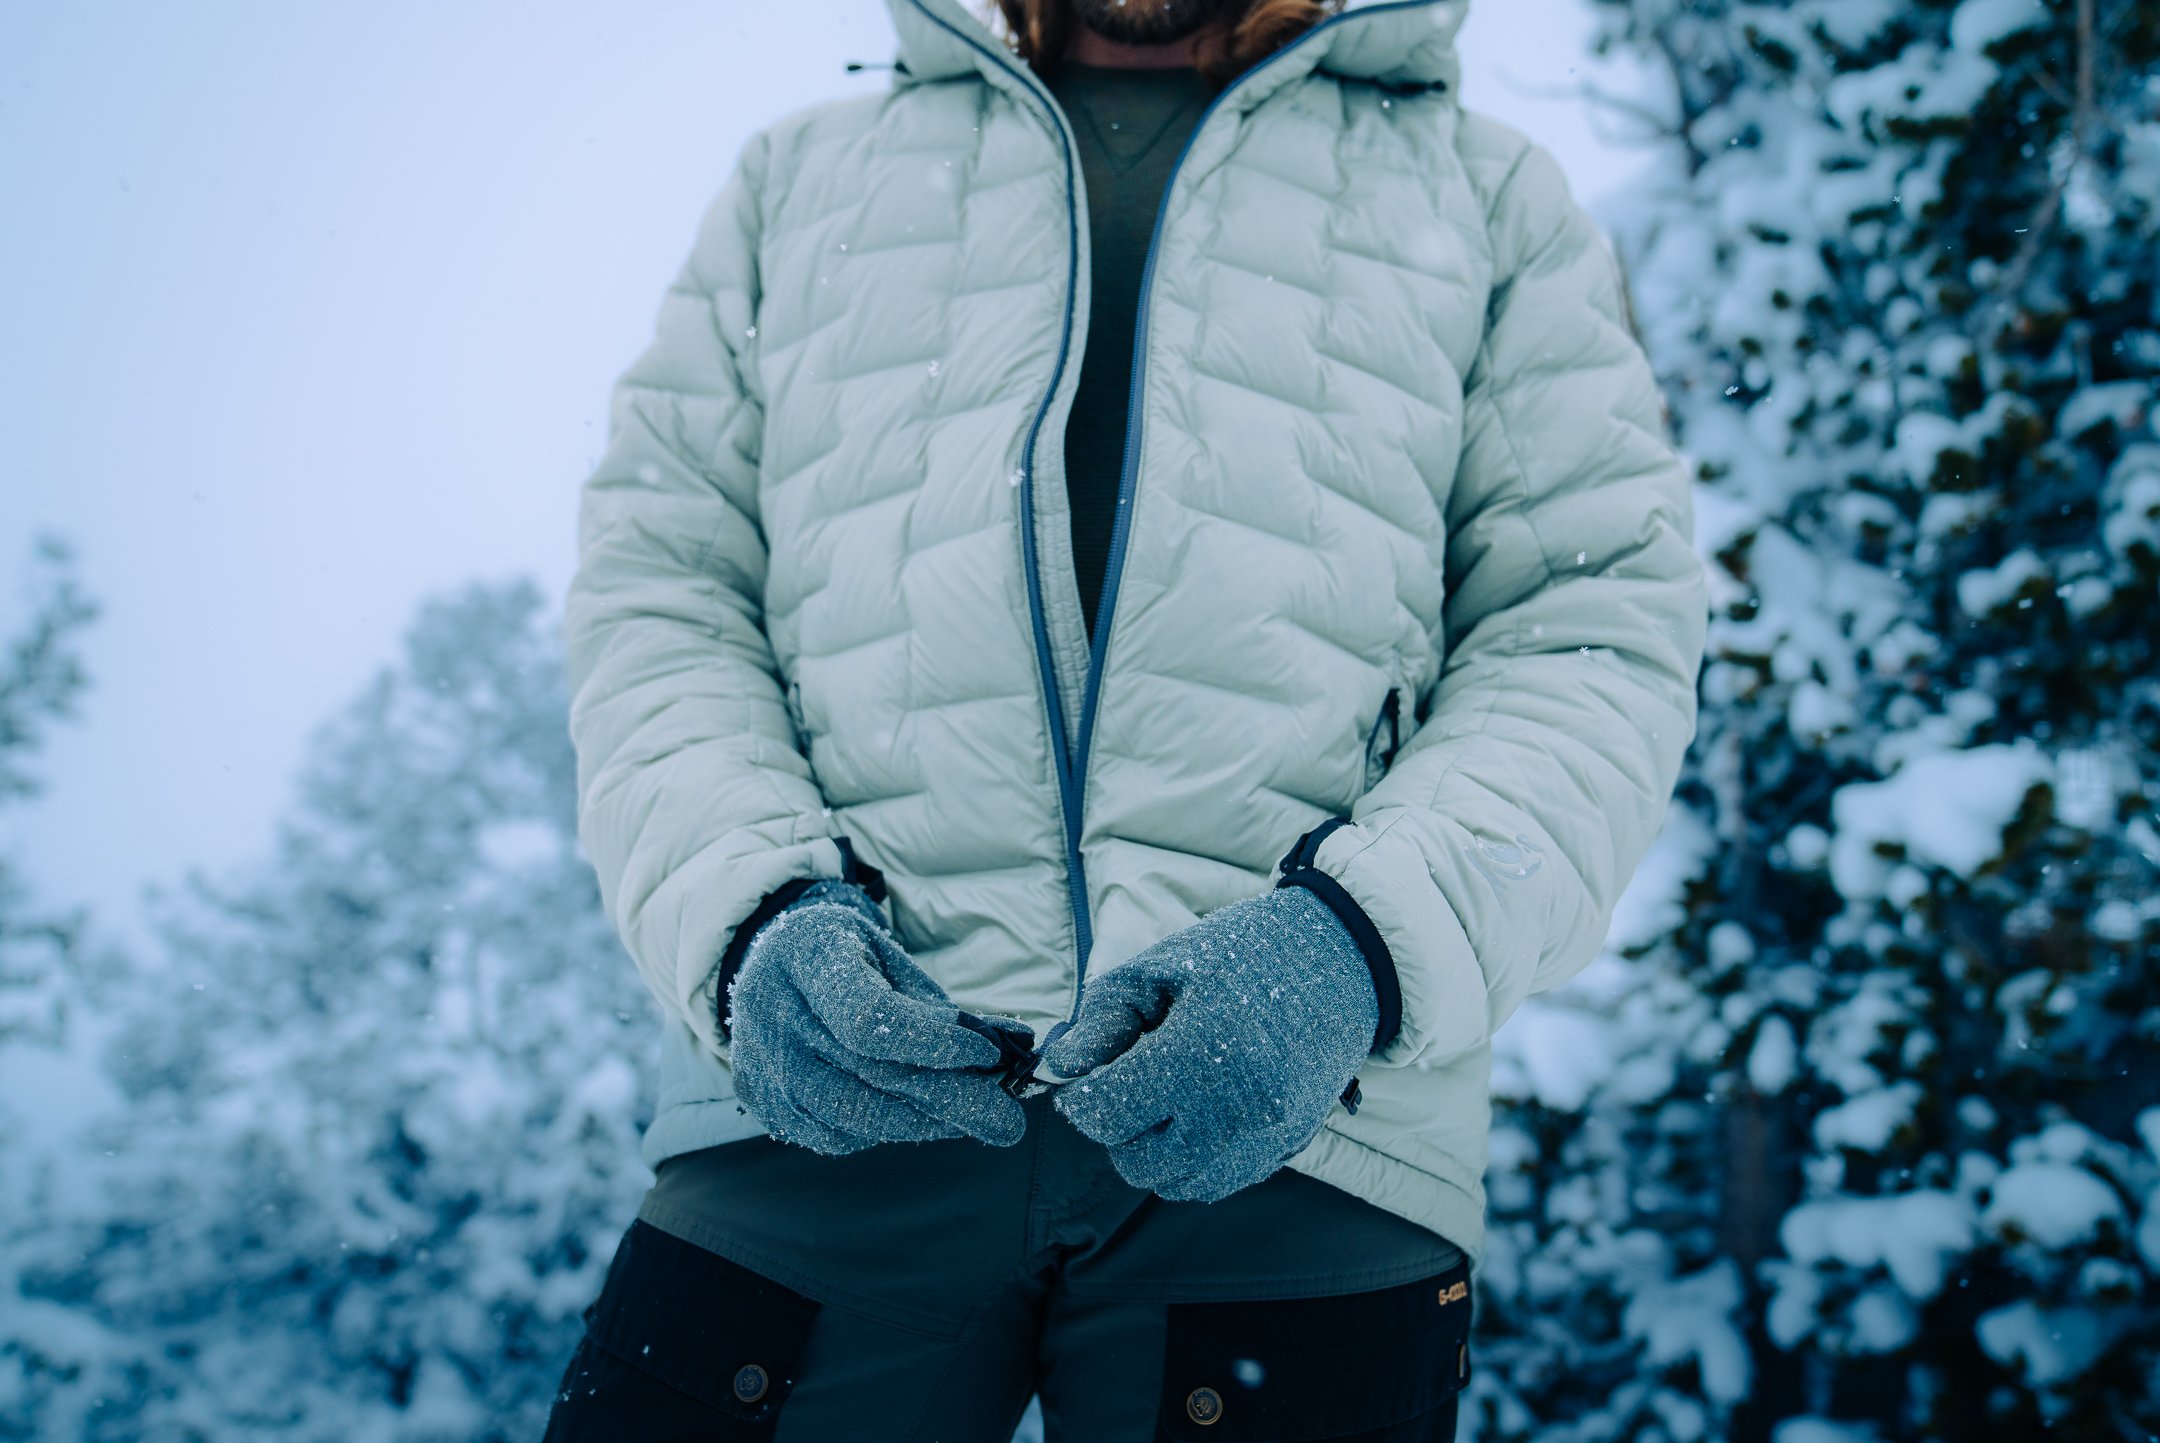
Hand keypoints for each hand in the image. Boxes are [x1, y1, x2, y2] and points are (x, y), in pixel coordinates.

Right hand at [726, 882, 1026, 1152]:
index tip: (985, 1056)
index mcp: (807, 955)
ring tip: (970, 1119)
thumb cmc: (848, 959)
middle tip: (1007, 1121)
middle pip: (868, 1075)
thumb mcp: (890, 960)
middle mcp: (773, 1012)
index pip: (869, 1018)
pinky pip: (832, 1136)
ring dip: (923, 1123)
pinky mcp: (763, 1102)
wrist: (771, 964)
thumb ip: (940, 1007)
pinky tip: (913, 1118)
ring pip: (851, 1117)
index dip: (930, 1044)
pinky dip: (881, 1133)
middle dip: (949, 1100)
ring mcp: (762, 1063)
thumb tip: (1013, 1045)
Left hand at [1038, 887, 1376, 1201]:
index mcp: (1198, 1058)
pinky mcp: (1287, 1148)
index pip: (1105, 1117)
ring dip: (1156, 1150)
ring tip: (1169, 1096)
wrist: (1342, 959)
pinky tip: (1201, 1111)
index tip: (1092, 1072)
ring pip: (1177, 1183)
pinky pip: (1219, 1182)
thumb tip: (1061, 1068)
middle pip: (1137, 1163)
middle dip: (1119, 1127)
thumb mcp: (1161, 968)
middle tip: (1132, 1080)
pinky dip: (1196, 1159)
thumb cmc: (1245, 951)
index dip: (1084, 1096)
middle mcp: (1235, 1113)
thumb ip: (1103, 1021)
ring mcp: (1266, 1138)